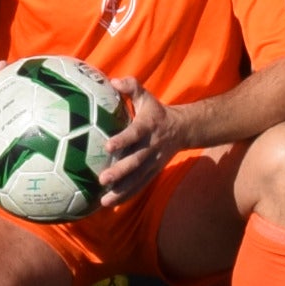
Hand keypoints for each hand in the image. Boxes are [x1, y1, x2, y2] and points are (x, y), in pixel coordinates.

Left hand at [94, 77, 170, 201]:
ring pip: (137, 179)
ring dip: (121, 190)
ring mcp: (152, 163)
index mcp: (147, 127)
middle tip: (102, 179)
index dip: (122, 140)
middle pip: (135, 162)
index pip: (134, 134)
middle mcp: (150, 147)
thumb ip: (131, 87)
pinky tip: (110, 204)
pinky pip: (139, 186)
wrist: (182, 130)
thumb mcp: (146, 96)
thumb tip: (113, 81)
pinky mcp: (152, 173)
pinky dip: (126, 196)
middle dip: (119, 172)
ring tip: (104, 201)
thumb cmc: (156, 112)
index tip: (108, 146)